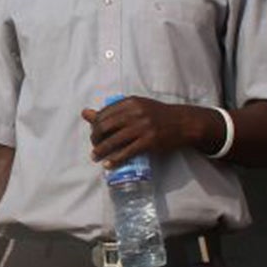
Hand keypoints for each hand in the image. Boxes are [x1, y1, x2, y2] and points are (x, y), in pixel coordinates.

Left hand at [80, 97, 199, 167]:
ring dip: (101, 151)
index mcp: (130, 102)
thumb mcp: (135, 107)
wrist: (182, 123)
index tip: (94, 134)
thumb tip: (85, 113)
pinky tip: (108, 164)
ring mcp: (143, 127)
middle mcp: (135, 113)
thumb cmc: (156, 115)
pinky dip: (115, 160)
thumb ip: (112, 111)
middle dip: (95, 138)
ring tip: (96, 157)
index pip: (104, 113)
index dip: (95, 125)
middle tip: (94, 147)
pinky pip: (127, 152)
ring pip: (113, 141)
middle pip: (105, 127)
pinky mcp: (149, 141)